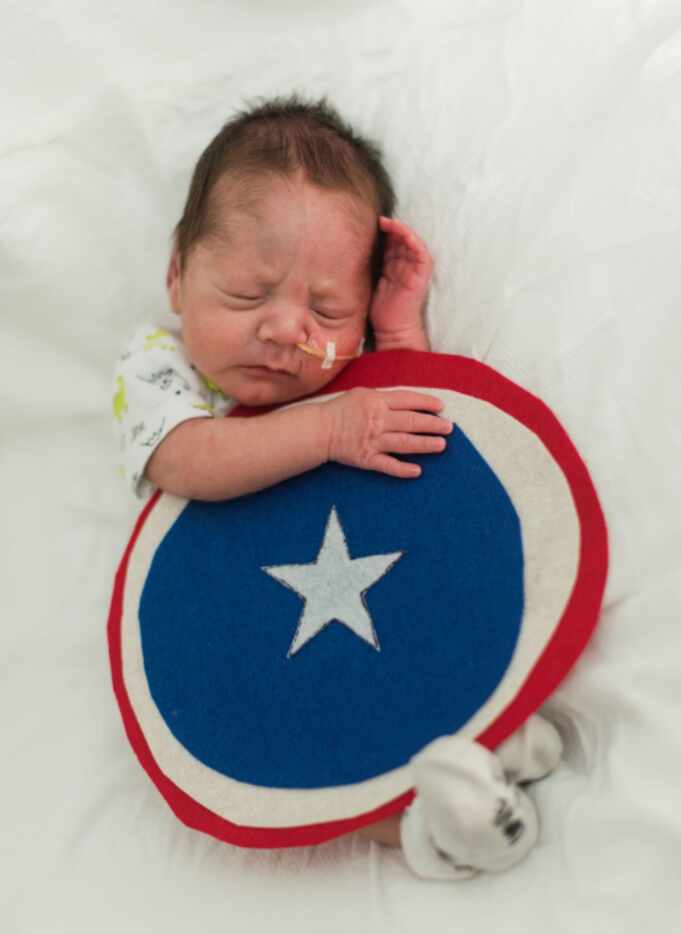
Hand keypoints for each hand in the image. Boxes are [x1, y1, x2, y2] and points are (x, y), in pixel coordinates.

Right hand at [324, 387, 452, 478]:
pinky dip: (402, 469)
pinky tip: (418, 471)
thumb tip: (408, 401)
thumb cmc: (341, 409)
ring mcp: (373, 441)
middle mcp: (377, 420)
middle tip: (449, 428)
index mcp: (376, 401)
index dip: (426, 403)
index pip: (408, 400)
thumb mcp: (362, 393)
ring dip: (425, 445)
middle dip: (433, 425)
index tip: (441, 407)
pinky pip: (387, 466)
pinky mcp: (366, 459)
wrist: (319, 430)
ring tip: (441, 446)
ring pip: (404, 443)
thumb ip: (384, 397)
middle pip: (411, 422)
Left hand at [370, 217, 433, 350]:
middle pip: (400, 240)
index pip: (390, 244)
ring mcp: (414, 269)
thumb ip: (369, 268)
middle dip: (390, 228)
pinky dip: (414, 241)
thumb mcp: (371, 283)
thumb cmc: (381, 310)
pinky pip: (421, 253)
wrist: (392, 329)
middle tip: (377, 219)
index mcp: (393, 266)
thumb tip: (350, 253)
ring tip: (387, 222)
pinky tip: (403, 233)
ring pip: (410, 242)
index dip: (382, 233)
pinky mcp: (421, 275)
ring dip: (400, 230)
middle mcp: (405, 265)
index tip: (368, 224)